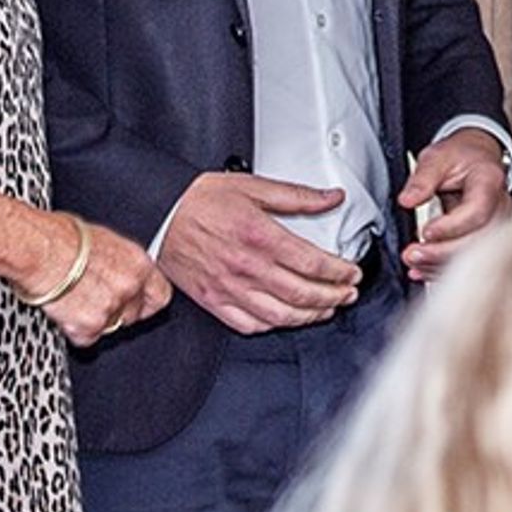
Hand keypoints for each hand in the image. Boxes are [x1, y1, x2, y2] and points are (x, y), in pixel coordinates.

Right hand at [27, 216, 173, 347]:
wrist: (36, 248)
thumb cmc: (59, 236)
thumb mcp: (103, 240)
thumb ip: (119, 262)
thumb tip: (116, 271)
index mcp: (137, 263)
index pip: (160, 295)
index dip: (145, 303)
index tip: (137, 305)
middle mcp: (129, 287)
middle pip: (132, 315)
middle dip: (115, 312)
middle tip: (92, 299)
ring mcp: (111, 308)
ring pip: (109, 327)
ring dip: (93, 320)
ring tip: (73, 299)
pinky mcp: (89, 326)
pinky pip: (86, 338)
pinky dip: (74, 330)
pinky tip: (63, 310)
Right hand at [157, 173, 359, 333]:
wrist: (160, 213)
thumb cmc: (200, 199)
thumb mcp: (254, 186)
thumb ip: (297, 196)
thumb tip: (331, 198)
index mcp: (261, 236)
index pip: (313, 264)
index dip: (340, 272)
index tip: (351, 273)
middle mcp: (247, 267)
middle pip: (303, 293)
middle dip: (334, 297)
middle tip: (347, 294)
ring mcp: (230, 288)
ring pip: (281, 315)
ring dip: (310, 315)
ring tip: (326, 309)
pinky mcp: (214, 300)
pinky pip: (249, 324)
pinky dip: (274, 325)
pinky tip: (286, 318)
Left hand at [398, 129, 511, 282]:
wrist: (476, 158)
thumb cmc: (462, 156)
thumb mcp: (438, 157)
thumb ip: (422, 178)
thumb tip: (408, 200)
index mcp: (489, 181)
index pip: (477, 212)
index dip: (451, 227)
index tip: (425, 231)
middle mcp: (500, 206)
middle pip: (478, 240)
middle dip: (442, 253)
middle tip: (412, 254)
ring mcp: (497, 224)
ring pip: (476, 255)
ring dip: (441, 264)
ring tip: (413, 262)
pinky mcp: (487, 237)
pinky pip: (470, 258)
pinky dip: (444, 267)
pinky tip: (423, 269)